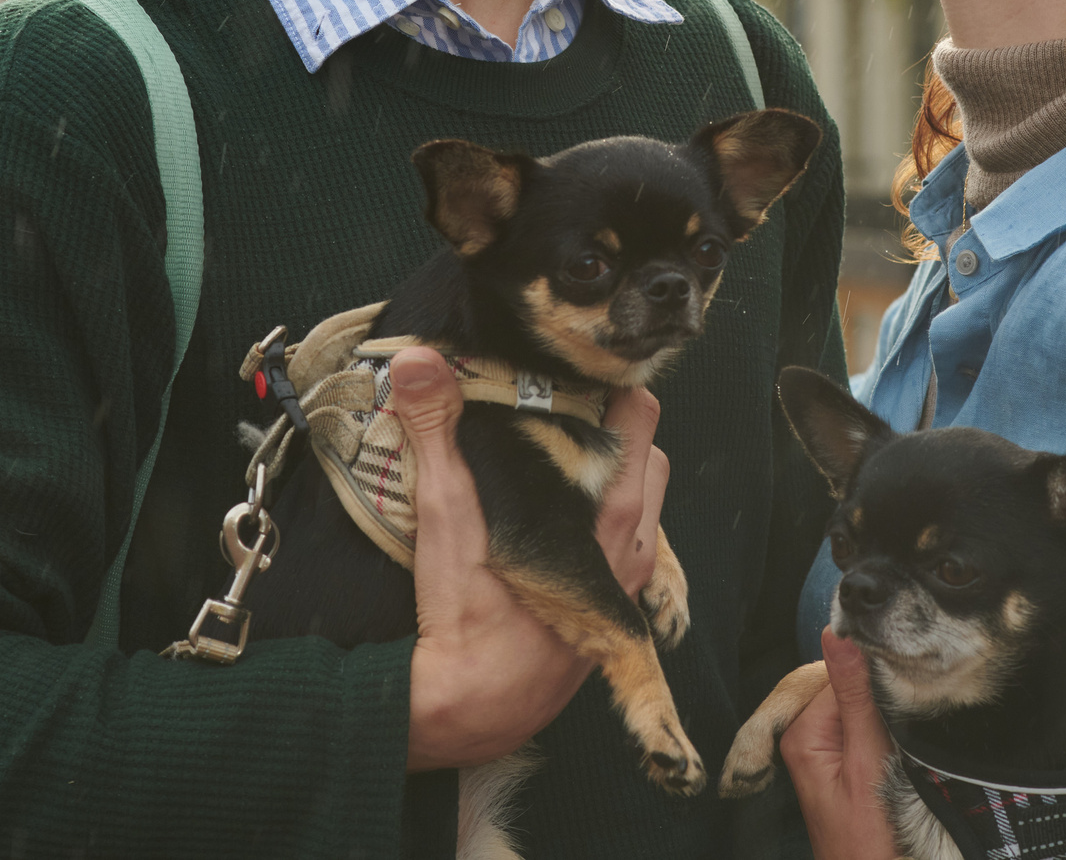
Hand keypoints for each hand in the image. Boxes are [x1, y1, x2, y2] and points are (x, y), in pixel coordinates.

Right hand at [398, 348, 666, 769]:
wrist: (471, 707)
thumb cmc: (466, 613)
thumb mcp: (447, 510)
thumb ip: (436, 427)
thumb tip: (419, 358)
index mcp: (609, 511)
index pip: (640, 419)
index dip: (610, 388)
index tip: (571, 376)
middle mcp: (632, 546)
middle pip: (646, 456)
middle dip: (613, 429)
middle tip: (559, 416)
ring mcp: (628, 582)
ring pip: (641, 505)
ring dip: (611, 478)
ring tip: (554, 468)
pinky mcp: (613, 614)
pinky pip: (629, 549)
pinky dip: (603, 525)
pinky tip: (556, 525)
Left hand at [780, 629, 899, 859]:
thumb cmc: (868, 842)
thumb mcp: (866, 764)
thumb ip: (855, 698)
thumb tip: (838, 634)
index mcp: (803, 732)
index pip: (840, 672)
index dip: (877, 674)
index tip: (908, 681)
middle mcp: (807, 737)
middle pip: (849, 687)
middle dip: (882, 694)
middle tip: (911, 715)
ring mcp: (826, 753)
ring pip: (862, 707)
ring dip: (889, 715)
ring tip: (906, 742)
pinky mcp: (845, 765)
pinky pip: (866, 730)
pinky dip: (888, 733)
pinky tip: (903, 748)